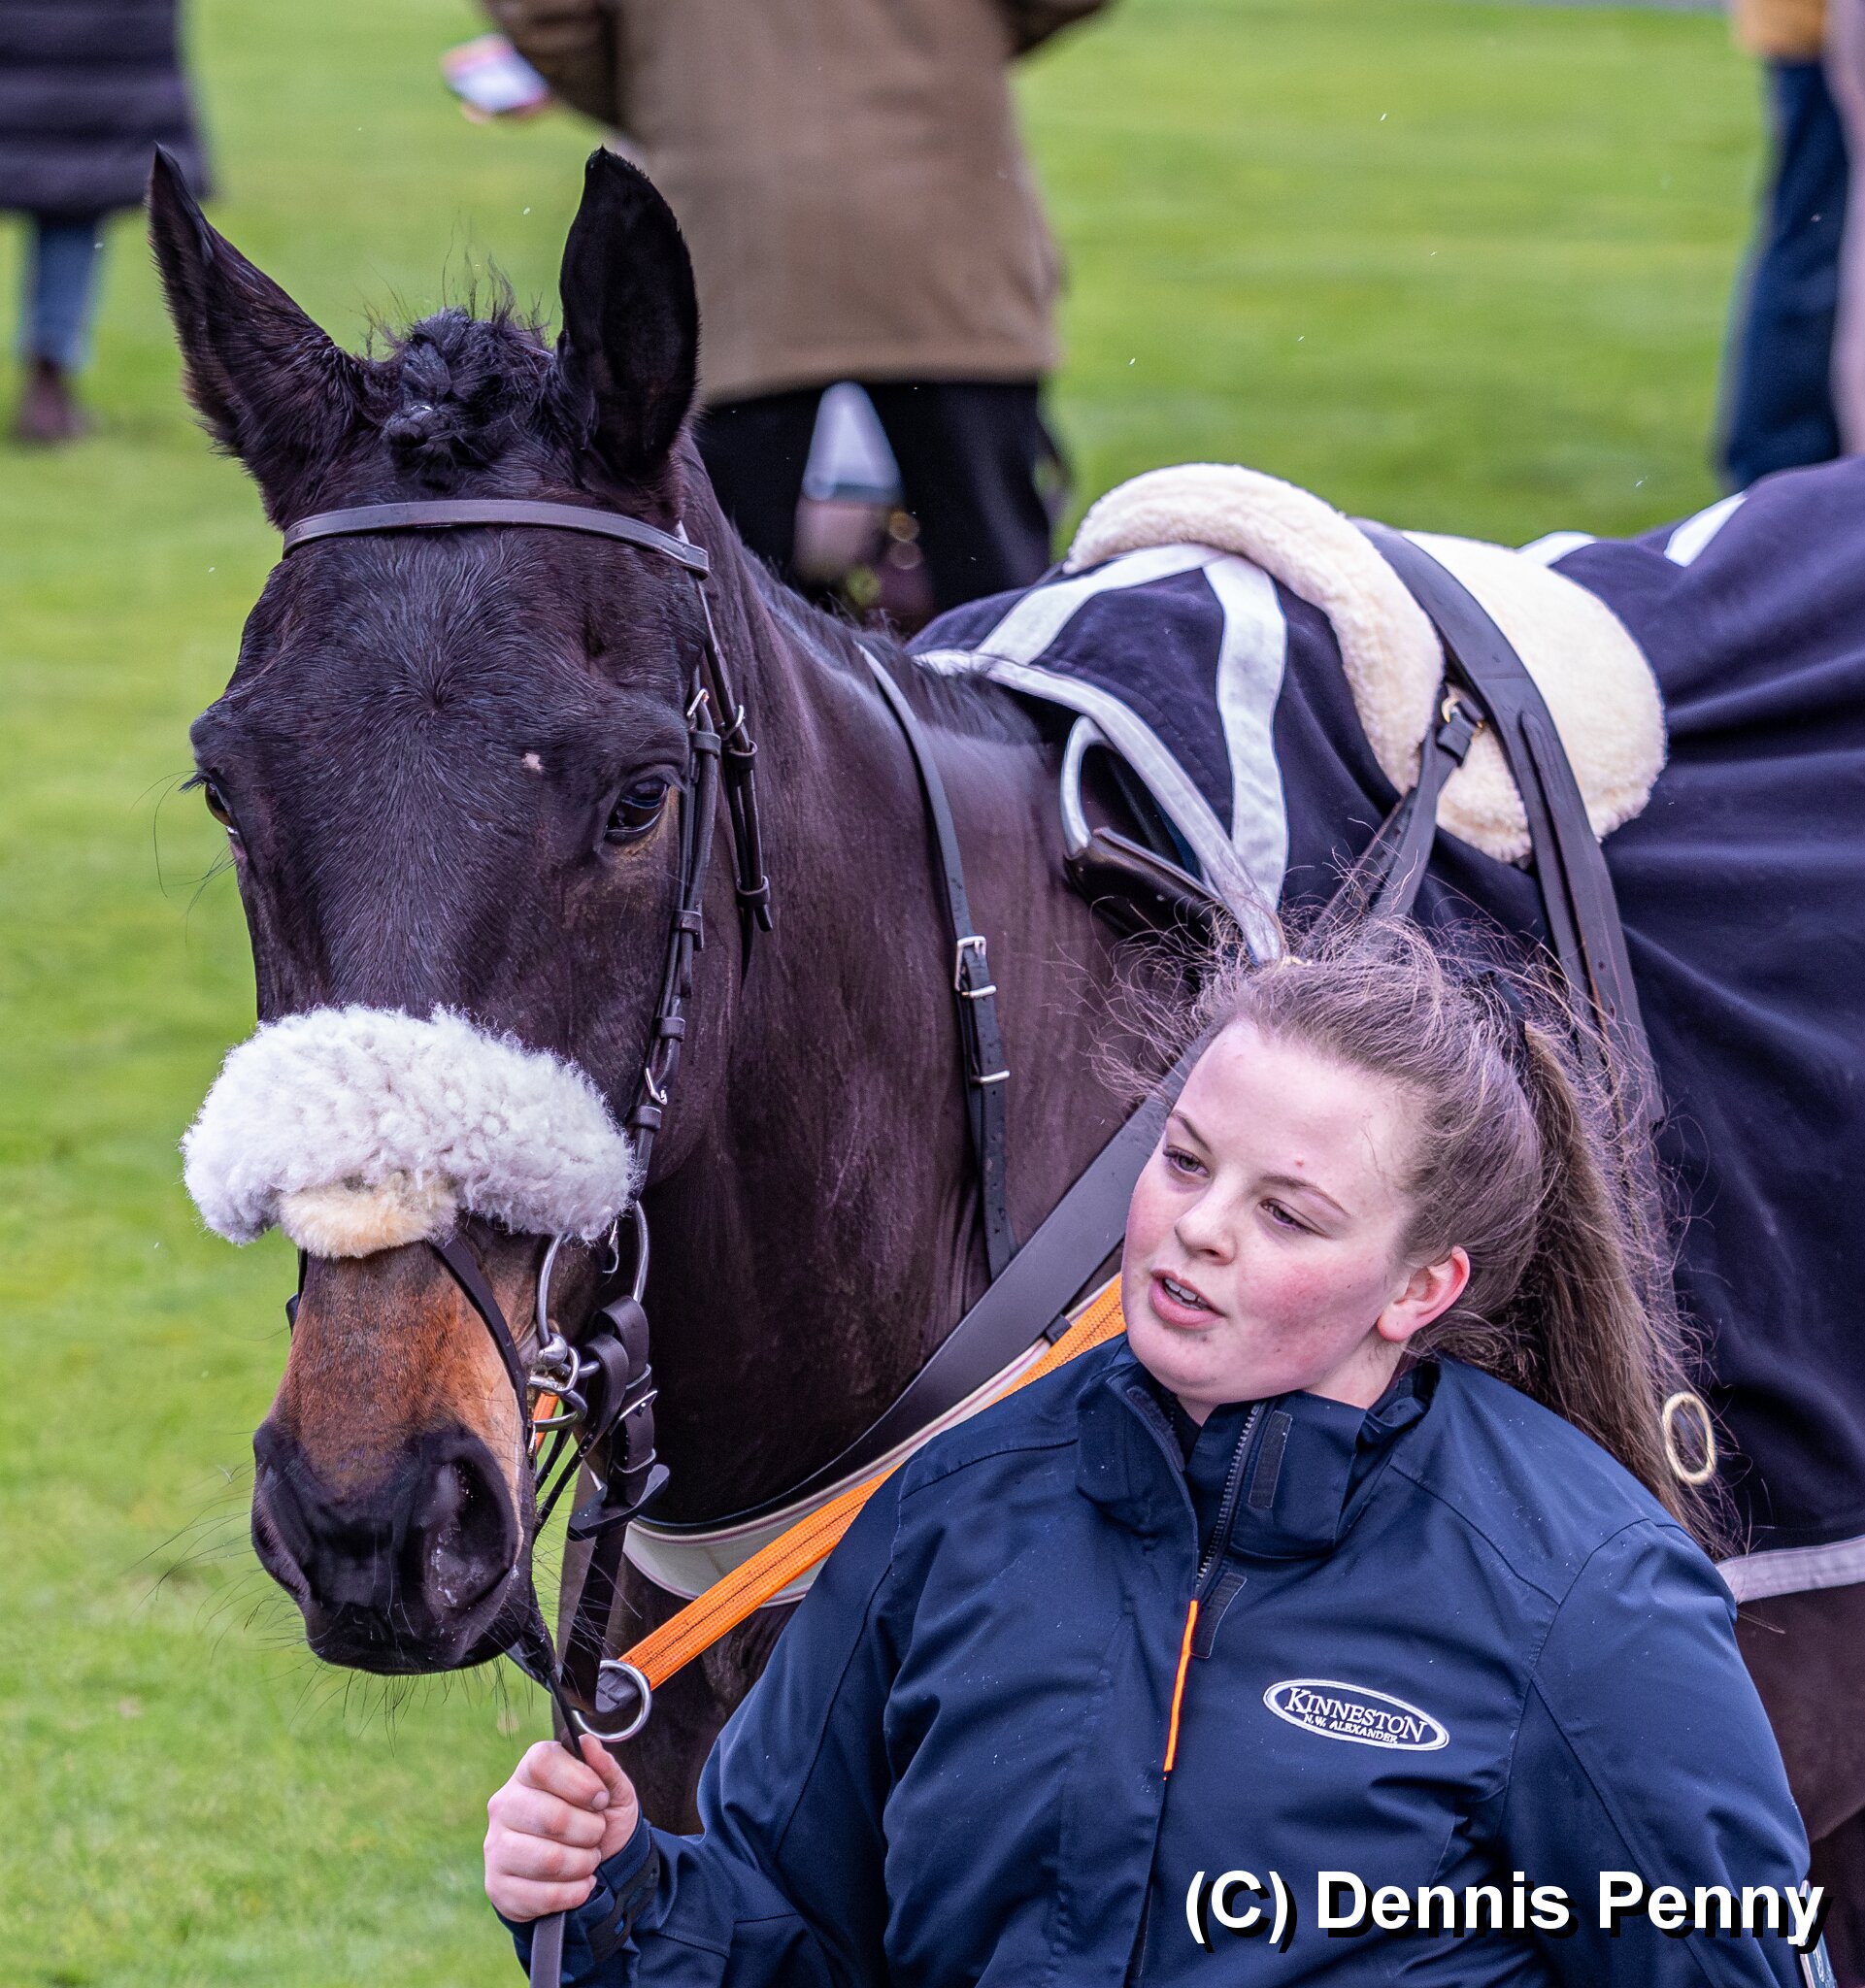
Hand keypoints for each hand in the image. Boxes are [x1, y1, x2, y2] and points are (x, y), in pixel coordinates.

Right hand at [485, 1736, 641, 1921]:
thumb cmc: (598, 1821)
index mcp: (529, 1771)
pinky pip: (542, 1896)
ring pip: (548, 1860)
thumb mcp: (615, 1792)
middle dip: (590, 1830)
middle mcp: (504, 1804)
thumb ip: (605, 1767)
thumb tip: (588, 1742)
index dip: (580, 1781)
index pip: (543, 1763)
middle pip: (552, 1817)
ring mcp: (496, 1846)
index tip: (600, 1798)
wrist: (589, 1870)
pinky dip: (574, 1893)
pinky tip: (580, 1884)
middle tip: (597, 1833)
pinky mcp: (496, 1886)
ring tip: (589, 1859)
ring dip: (583, 1863)